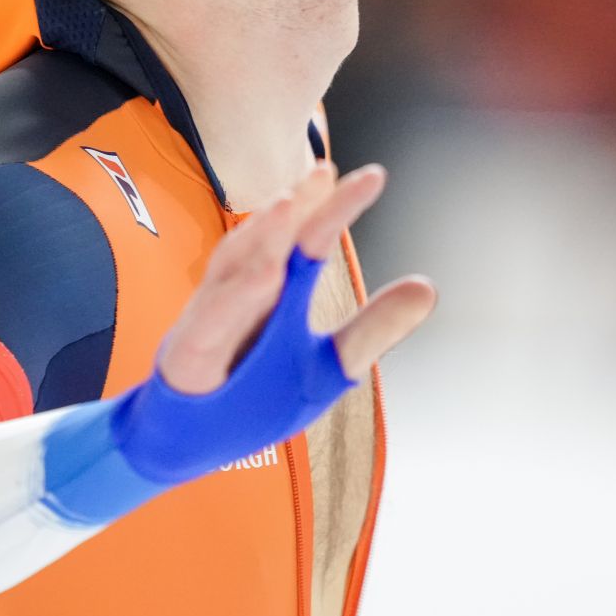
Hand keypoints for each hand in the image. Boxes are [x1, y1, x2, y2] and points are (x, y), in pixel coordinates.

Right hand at [155, 161, 437, 394]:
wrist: (188, 442)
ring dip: (261, 236)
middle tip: (325, 173)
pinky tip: (264, 275)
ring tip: (291, 203)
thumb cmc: (254, 394)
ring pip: (236, 268)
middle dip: (297, 205)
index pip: (311, 241)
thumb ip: (373, 328)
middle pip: (271, 241)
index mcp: (280, 290)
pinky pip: (212, 319)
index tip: (373, 176)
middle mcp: (244, 293)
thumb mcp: (328, 365)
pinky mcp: (187, 351)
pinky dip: (234, 296)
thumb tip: (427, 287)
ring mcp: (212, 318)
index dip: (338, 208)